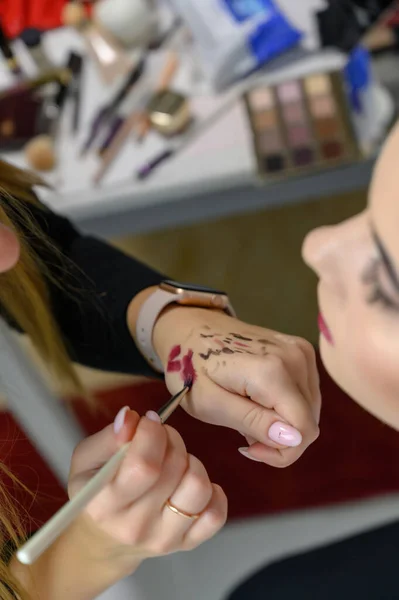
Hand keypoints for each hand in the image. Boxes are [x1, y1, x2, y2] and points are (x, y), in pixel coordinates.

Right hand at [68, 407, 226, 572]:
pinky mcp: (187, 543)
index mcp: (105, 505)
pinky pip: (216, 514)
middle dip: (171, 439)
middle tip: (160, 438)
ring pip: (198, 487)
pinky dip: (212, 492)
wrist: (104, 539)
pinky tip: (189, 483)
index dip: (152, 433)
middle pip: (174, 469)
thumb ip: (108, 437)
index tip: (149, 421)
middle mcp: (135, 526)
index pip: (144, 466)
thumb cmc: (96, 491)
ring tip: (175, 460)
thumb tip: (131, 418)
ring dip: (191, 462)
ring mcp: (164, 538)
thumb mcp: (86, 460)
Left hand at [153, 307, 320, 467]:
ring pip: (309, 411)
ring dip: (282, 424)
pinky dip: (285, 407)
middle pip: (309, 422)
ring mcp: (300, 351)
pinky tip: (258, 401)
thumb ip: (253, 422)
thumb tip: (294, 439)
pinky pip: (306, 394)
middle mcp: (295, 358)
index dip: (280, 452)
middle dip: (279, 440)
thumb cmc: (191, 368)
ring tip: (247, 413)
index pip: (304, 430)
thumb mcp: (210, 403)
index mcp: (272, 371)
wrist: (189, 329)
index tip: (248, 448)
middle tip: (243, 432)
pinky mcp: (301, 350)